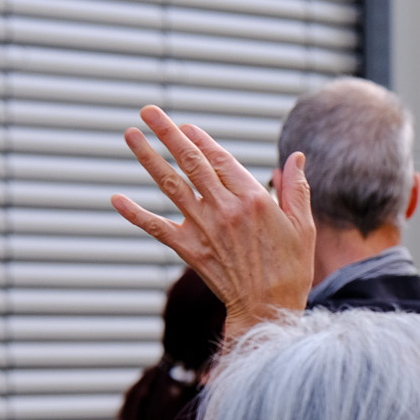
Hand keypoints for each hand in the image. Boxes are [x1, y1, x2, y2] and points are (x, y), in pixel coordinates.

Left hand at [114, 107, 314, 338]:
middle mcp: (226, 209)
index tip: (185, 125)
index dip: (201, 139)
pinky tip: (116, 199)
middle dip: (168, 134)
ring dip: (148, 158)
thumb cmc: (292, 268)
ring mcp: (204, 229)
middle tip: (149, 111)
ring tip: (131, 135)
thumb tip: (295, 157)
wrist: (269, 308)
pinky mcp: (189, 250)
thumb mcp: (304, 226)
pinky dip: (135, 214)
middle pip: (191, 163)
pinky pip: (157, 228)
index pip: (221, 159)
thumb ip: (296, 189)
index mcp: (255, 200)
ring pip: (171, 185)